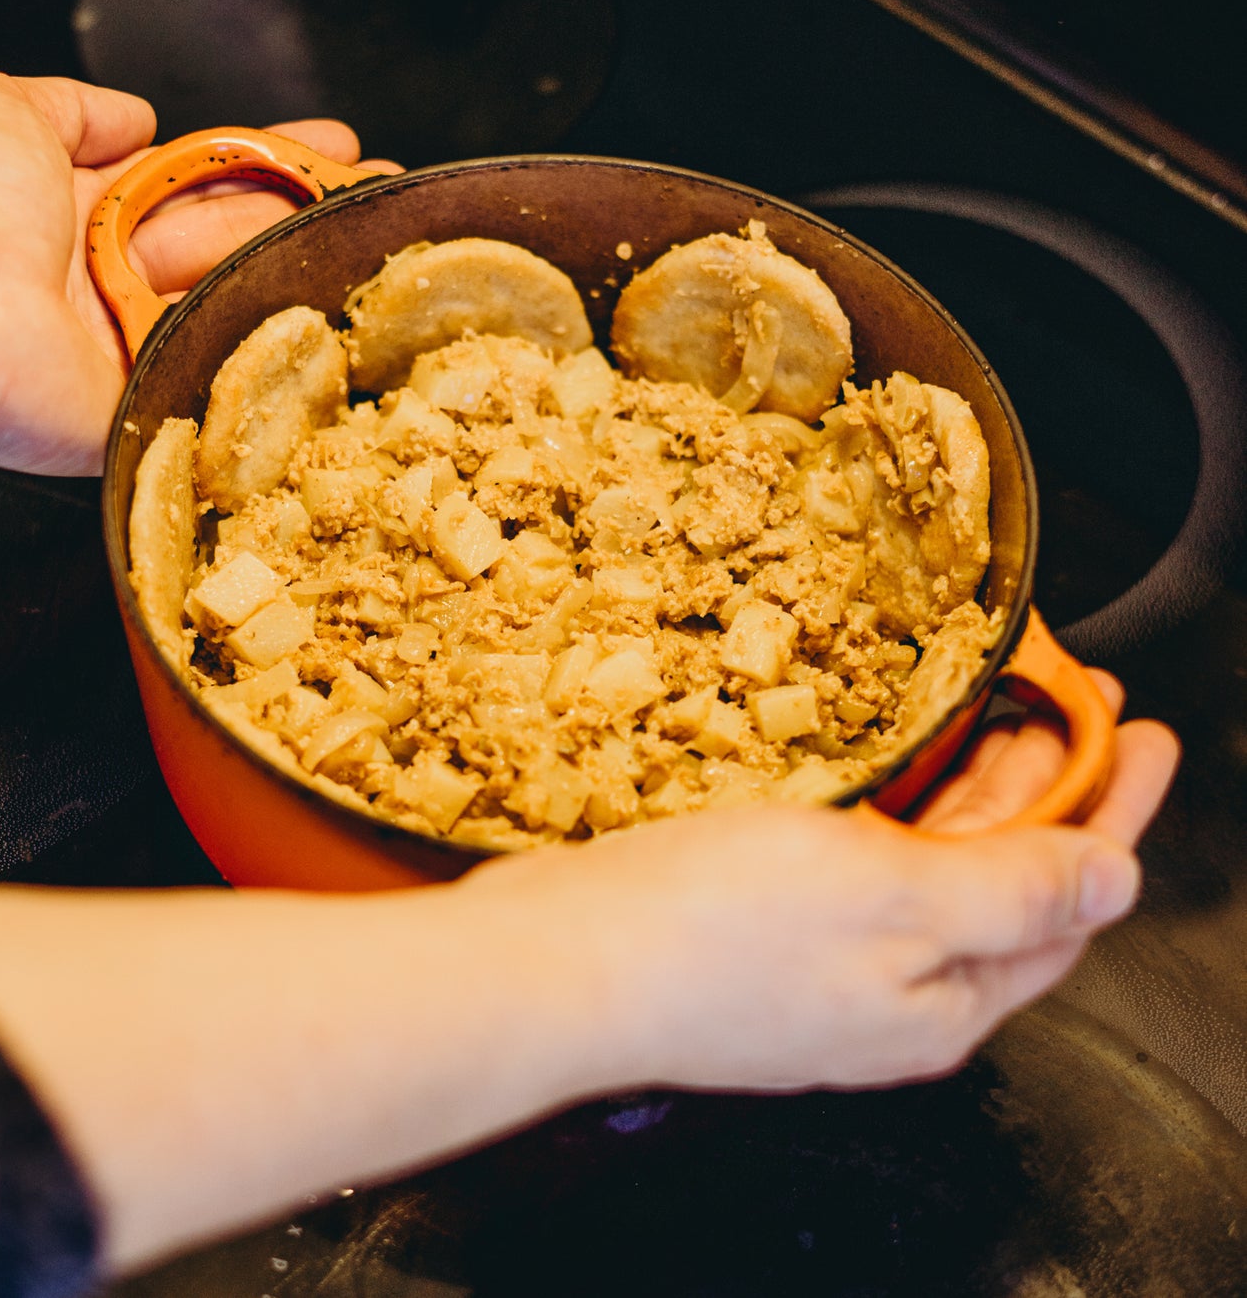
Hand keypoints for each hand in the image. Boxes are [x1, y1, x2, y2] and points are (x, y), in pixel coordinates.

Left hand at [0, 70, 397, 474]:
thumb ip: (71, 105)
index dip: (270, 158)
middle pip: (237, 243)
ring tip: (388, 246)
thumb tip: (129, 111)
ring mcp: (137, 349)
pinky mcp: (147, 410)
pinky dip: (279, 361)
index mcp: (87, 212)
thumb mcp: (1, 109)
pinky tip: (347, 332)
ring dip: (313, 278)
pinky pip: (226, 383)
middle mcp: (117, 282)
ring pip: (243, 307)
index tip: (335, 145)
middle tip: (386, 199)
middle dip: (314, 215)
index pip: (202, 181)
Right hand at [468, 675, 1177, 1093]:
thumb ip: (1012, 887)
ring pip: (929, 863)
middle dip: (1047, 786)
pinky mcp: (764, 924)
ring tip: (997, 711)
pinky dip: (895, 801)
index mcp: (940, 997)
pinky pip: (862, 857)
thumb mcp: (889, 895)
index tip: (1141, 732)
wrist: (557, 963)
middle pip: (1001, 879)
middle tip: (1074, 700)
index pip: (1067, 900)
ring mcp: (822, 959)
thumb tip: (1114, 883)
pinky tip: (888, 758)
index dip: (1112, 809)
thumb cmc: (710, 936)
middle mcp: (888, 989)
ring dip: (972, 786)